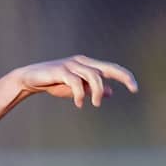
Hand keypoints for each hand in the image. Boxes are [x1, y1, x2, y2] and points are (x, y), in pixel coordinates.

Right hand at [13, 55, 137, 108]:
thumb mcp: (76, 88)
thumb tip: (110, 92)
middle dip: (123, 77)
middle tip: (133, 88)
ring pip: (94, 76)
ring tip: (95, 104)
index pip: (111, 69)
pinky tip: (79, 104)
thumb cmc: (53, 83)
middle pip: (107, 68)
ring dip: (97, 91)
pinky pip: (76, 82)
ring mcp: (71, 65)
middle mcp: (82, 62)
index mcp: (87, 64)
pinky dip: (80, 94)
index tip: (135, 89)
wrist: (29, 79)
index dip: (125, 76)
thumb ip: (92, 89)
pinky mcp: (60, 70)